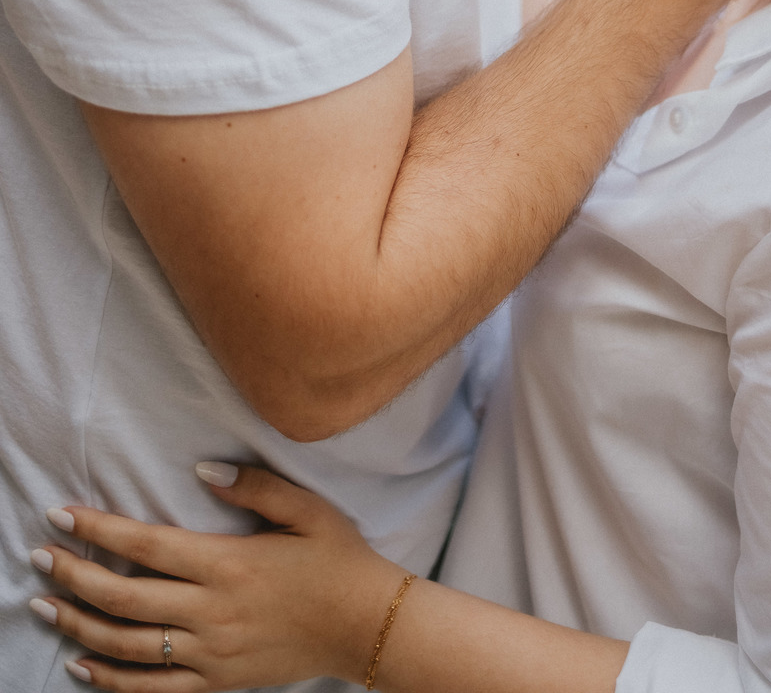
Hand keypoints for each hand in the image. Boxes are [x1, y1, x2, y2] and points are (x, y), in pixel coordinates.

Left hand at [29, 464, 402, 690]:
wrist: (366, 626)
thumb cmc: (339, 560)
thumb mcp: (306, 509)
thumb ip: (253, 485)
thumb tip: (201, 467)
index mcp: (228, 563)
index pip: (146, 544)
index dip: (99, 530)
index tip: (61, 515)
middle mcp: (210, 611)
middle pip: (123, 596)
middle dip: (72, 575)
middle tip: (37, 557)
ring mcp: (209, 654)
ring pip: (126, 645)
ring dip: (77, 626)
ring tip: (43, 607)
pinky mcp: (215, 683)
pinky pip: (149, 690)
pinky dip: (109, 680)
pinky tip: (81, 665)